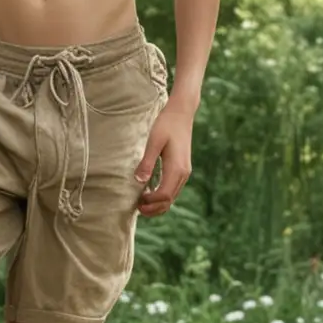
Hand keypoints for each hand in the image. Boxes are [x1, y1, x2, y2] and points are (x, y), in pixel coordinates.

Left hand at [134, 102, 194, 216]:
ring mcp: (184, 172)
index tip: (137, 202)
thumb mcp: (154, 142)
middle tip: (137, 209)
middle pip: (169, 200)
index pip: (164, 195)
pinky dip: (162, 196)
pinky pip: (173, 189)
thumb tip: (139, 182)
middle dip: (154, 208)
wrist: (181, 113)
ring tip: (142, 204)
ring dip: (158, 204)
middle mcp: (183, 173)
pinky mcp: (182, 169)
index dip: (150, 203)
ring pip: (172, 196)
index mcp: (176, 168)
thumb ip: (147, 162)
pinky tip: (150, 193)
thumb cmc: (166, 125)